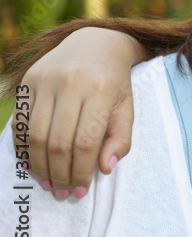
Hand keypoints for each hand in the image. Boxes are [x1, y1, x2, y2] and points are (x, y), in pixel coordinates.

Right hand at [21, 27, 138, 197]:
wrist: (95, 44)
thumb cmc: (115, 83)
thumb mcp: (127, 108)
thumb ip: (120, 139)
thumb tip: (105, 169)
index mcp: (101, 90)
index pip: (85, 142)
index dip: (81, 171)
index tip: (81, 191)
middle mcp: (71, 83)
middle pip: (58, 142)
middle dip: (60, 174)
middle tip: (63, 192)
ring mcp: (46, 80)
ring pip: (35, 136)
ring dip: (40, 166)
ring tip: (49, 182)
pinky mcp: (28, 81)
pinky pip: (20, 123)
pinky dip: (24, 148)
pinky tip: (34, 163)